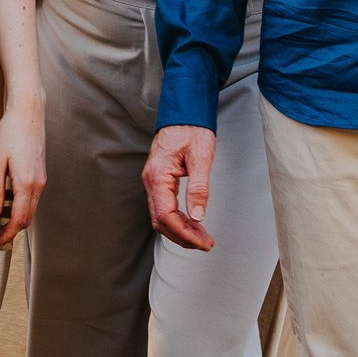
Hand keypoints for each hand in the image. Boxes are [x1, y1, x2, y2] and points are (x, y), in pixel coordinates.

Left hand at [0, 93, 45, 245]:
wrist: (28, 112)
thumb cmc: (9, 133)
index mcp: (26, 183)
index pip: (19, 219)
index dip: (7, 234)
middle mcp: (38, 184)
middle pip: (27, 217)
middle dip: (11, 229)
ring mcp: (41, 179)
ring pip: (30, 207)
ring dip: (15, 216)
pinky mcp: (40, 173)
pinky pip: (32, 196)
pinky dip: (20, 203)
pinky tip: (5, 197)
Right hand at [143, 125, 217, 251]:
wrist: (184, 113)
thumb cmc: (192, 130)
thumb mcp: (201, 157)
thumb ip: (198, 187)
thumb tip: (198, 216)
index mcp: (158, 176)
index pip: (166, 215)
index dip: (184, 233)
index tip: (202, 243)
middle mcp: (151, 181)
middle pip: (161, 221)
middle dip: (183, 237)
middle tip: (206, 244)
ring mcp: (153, 182)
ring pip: (161, 217)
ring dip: (181, 231)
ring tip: (203, 237)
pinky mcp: (159, 182)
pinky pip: (164, 208)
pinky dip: (179, 220)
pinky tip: (194, 224)